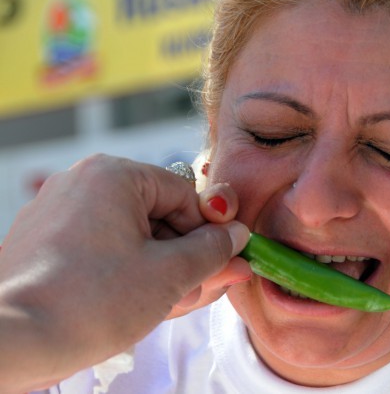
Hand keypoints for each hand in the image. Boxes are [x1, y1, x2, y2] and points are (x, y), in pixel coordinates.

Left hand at [0, 154, 249, 392]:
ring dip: (160, 267)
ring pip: (132, 234)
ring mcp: (60, 211)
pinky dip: (128, 269)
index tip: (224, 263)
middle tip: (201, 289)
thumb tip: (237, 237)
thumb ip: (212, 251)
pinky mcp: (46, 240)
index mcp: (113, 175)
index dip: (209, 233)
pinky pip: (103, 246)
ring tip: (172, 302)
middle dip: (184, 255)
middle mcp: (83, 182)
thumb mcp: (169, 275)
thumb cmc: (90, 304)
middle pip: (158, 214)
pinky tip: (142, 301)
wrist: (12, 343)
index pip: (184, 195)